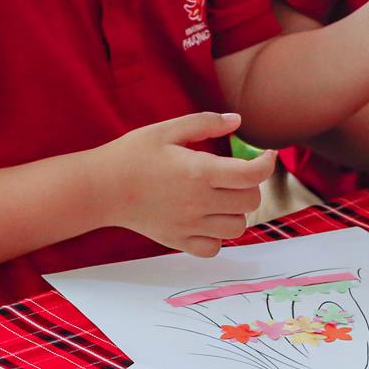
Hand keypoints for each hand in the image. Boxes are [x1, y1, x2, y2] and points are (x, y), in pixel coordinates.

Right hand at [102, 112, 273, 257]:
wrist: (101, 187)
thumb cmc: (132, 155)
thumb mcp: (167, 130)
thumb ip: (205, 123)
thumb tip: (237, 120)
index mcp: (199, 171)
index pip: (252, 174)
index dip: (267, 163)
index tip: (266, 155)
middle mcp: (199, 201)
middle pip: (250, 201)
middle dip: (250, 186)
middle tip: (236, 175)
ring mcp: (190, 225)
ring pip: (237, 227)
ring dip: (236, 212)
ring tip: (221, 198)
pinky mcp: (178, 241)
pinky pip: (214, 248)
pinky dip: (217, 237)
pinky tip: (206, 220)